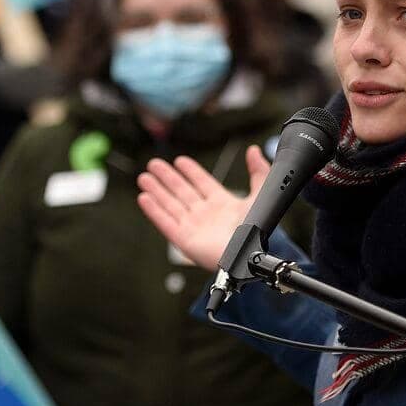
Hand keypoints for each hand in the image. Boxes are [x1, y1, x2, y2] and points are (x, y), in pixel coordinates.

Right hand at [136, 144, 270, 269]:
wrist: (248, 254)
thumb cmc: (256, 231)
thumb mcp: (261, 194)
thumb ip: (258, 171)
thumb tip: (254, 151)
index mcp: (223, 204)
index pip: (202, 183)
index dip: (191, 171)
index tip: (180, 161)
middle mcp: (206, 215)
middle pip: (182, 192)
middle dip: (167, 178)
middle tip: (154, 164)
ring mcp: (194, 227)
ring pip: (170, 205)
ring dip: (157, 191)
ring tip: (144, 178)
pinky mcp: (185, 240)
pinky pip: (165, 223)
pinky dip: (154, 211)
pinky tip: (144, 198)